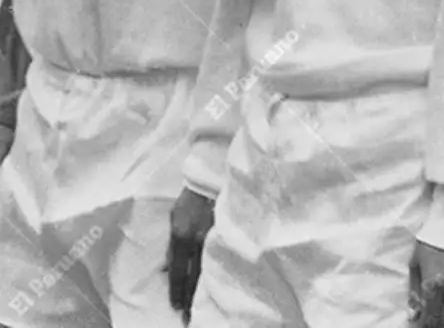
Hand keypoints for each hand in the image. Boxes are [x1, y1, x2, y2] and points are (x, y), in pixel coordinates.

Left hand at [167, 187, 214, 321]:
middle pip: (194, 276)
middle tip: (188, 317)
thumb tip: (169, 265)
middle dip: (190, 298)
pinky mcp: (229, 233)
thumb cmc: (191, 196)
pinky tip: (222, 284)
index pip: (178, 272)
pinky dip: (220, 272)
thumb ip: (172, 242)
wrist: (213, 175)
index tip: (176, 308)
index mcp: (182, 236)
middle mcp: (198, 241)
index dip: (177, 291)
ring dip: (204, 289)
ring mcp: (215, 238)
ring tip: (202, 307)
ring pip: (209, 269)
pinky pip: (223, 257)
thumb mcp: (174, 217)